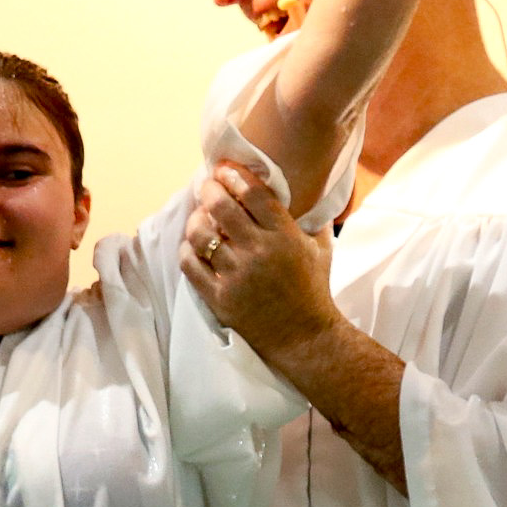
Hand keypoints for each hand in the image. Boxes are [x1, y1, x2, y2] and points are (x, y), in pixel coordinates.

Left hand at [181, 161, 342, 359]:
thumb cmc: (313, 290)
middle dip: (210, 190)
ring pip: (201, 235)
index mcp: (285, 236)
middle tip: (207, 187)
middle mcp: (259, 252)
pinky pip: (190, 265)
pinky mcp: (219, 298)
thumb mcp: (320, 248)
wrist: (305, 337)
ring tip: (199, 217)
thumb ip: (309, 219)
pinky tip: (191, 246)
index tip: (225, 169)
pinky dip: (187, 250)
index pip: (254, 194)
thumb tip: (297, 192)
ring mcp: (236, 276)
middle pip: (221, 207)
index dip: (235, 175)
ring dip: (196, 220)